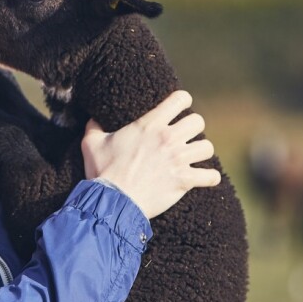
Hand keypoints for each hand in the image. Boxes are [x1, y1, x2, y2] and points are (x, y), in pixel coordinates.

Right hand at [81, 90, 220, 218]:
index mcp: (150, 124)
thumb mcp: (91, 143)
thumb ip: (94, 127)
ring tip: (193, 157)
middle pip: (198, 121)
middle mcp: (168, 138)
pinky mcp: (184, 181)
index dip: (182, 101)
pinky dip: (209, 178)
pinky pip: (210, 176)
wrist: (113, 202)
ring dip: (200, 152)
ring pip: (207, 147)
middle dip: (193, 128)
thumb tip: (93, 119)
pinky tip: (204, 178)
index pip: (180, 99)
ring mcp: (178, 160)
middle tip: (184, 136)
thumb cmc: (103, 172)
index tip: (179, 109)